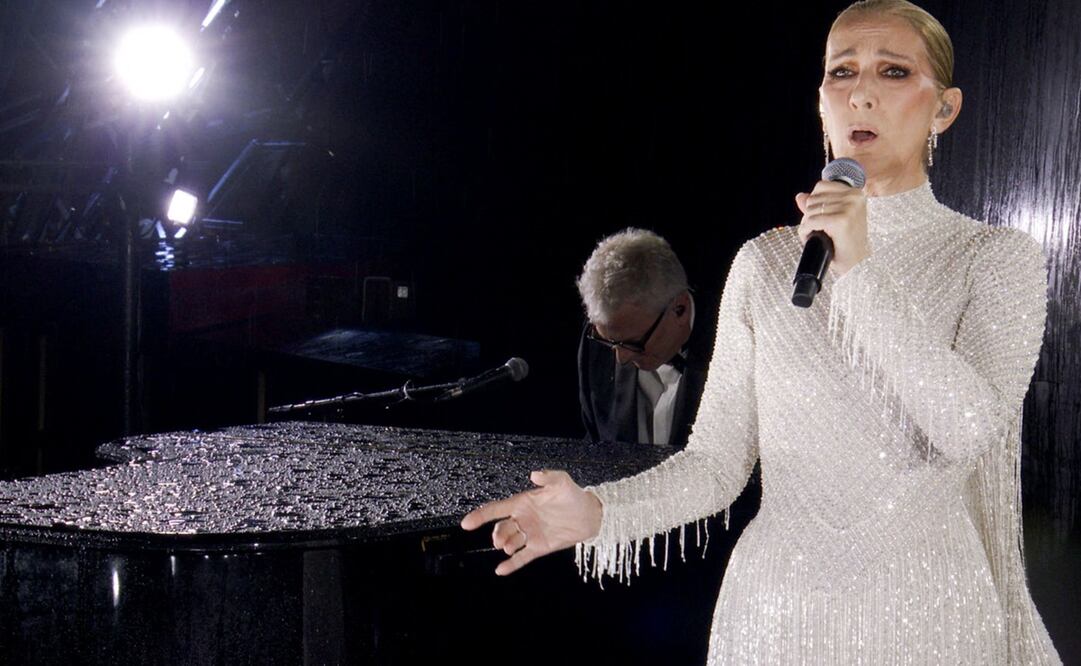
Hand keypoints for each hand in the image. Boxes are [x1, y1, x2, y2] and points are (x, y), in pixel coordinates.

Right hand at [460, 469, 602, 575]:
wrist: (590, 515)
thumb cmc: (573, 495)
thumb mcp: (562, 481)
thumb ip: (548, 477)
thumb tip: (534, 474)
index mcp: (523, 503)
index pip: (496, 509)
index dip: (480, 515)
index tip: (466, 523)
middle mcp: (523, 519)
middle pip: (501, 528)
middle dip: (497, 534)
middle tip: (500, 540)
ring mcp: (530, 534)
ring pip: (510, 542)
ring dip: (506, 546)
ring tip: (509, 546)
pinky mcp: (539, 547)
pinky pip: (522, 557)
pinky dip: (511, 564)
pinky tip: (500, 570)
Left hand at [795, 180, 870, 275]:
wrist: (856, 263)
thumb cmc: (846, 242)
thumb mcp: (832, 218)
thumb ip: (817, 205)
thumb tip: (800, 196)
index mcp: (855, 193)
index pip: (820, 186)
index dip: (813, 203)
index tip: (820, 217)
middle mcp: (854, 197)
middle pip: (813, 198)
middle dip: (809, 215)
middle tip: (818, 229)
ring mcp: (849, 208)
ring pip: (810, 210)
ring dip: (807, 225)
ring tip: (817, 234)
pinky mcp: (841, 221)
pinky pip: (811, 222)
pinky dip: (805, 231)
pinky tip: (812, 238)